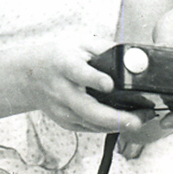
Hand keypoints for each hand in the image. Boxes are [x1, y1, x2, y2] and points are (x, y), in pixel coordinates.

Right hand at [21, 36, 147, 138]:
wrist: (29, 77)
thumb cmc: (57, 58)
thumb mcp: (78, 44)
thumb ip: (105, 49)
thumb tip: (134, 57)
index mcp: (64, 65)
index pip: (79, 73)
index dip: (94, 80)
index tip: (109, 84)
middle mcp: (62, 91)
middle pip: (88, 110)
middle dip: (115, 118)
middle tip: (138, 120)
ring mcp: (63, 110)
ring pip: (94, 124)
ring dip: (120, 124)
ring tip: (143, 118)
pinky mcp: (66, 123)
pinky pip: (92, 128)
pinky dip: (110, 126)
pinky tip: (126, 120)